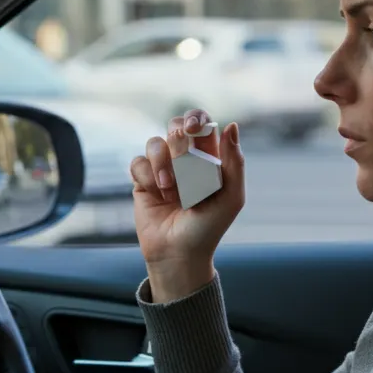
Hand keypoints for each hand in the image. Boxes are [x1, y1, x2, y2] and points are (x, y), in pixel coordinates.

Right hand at [130, 109, 243, 300]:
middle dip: (178, 141)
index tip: (194, 129)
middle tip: (184, 163)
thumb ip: (234, 162)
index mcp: (208, 157)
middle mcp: (184, 158)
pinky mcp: (142, 180)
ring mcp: (162, 167)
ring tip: (171, 191)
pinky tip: (157, 195)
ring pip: (155, 142)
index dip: (196, 118)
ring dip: (163, 164)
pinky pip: (138, 162)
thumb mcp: (231, 197)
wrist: (179, 253)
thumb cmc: (209, 227)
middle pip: (175, 126)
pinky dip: (147, 177)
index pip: (202, 123)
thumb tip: (231, 125)